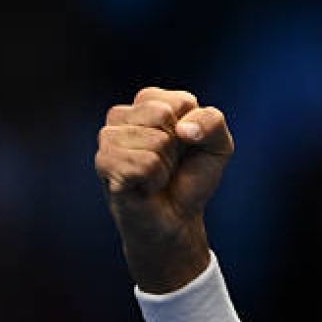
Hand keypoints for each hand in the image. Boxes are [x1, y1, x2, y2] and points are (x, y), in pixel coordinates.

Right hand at [95, 87, 233, 291]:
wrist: (177, 220)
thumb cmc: (192, 179)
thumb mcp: (218, 145)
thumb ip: (212, 122)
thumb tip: (182, 129)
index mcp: (149, 102)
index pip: (182, 101)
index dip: (194, 130)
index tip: (185, 147)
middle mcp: (122, 115)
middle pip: (162, 114)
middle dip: (177, 146)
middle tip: (168, 164)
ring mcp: (108, 138)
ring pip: (155, 140)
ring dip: (165, 165)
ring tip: (156, 176)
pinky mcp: (104, 163)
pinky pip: (145, 163)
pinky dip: (155, 179)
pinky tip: (146, 187)